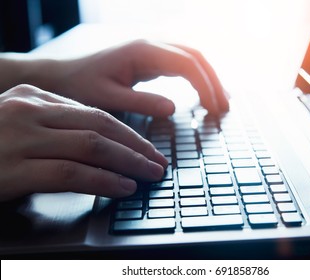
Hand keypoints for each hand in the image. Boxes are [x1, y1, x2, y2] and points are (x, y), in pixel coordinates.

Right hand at [0, 85, 167, 201]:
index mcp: (33, 98)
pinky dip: (103, 181)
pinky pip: (72, 173)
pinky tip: (123, 187)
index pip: (95, 114)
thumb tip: (98, 142)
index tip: (147, 148)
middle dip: (136, 146)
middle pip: (101, 127)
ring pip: (93, 147)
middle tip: (158, 161)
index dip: (128, 133)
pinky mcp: (13, 168)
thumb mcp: (18, 125)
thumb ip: (54, 127)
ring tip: (149, 174)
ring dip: (128, 163)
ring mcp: (21, 138)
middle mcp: (29, 111)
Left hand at [53, 40, 228, 115]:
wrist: (63, 75)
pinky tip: (205, 92)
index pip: (186, 63)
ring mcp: (152, 50)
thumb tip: (173, 108)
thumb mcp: (108, 97)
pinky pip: (183, 64)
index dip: (205, 85)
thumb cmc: (81, 85)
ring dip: (209, 78)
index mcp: (143, 52)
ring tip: (222, 102)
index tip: (214, 108)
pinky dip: (198, 78)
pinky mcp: (151, 59)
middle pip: (196, 56)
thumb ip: (141, 101)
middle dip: (214, 81)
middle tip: (224, 108)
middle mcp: (151, 45)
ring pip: (192, 58)